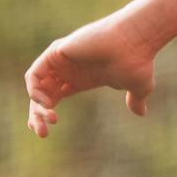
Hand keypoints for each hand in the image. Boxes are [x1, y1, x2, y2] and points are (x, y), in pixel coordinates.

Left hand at [24, 14, 160, 135]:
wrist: (135, 41)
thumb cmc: (138, 61)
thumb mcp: (138, 87)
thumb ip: (135, 100)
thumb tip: (142, 113)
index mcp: (79, 80)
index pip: (52, 98)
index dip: (44, 115)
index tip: (45, 133)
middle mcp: (67, 70)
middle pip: (41, 95)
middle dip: (37, 116)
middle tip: (43, 134)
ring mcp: (60, 61)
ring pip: (35, 86)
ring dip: (36, 106)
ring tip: (49, 118)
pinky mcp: (57, 53)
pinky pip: (34, 74)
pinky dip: (34, 89)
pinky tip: (47, 102)